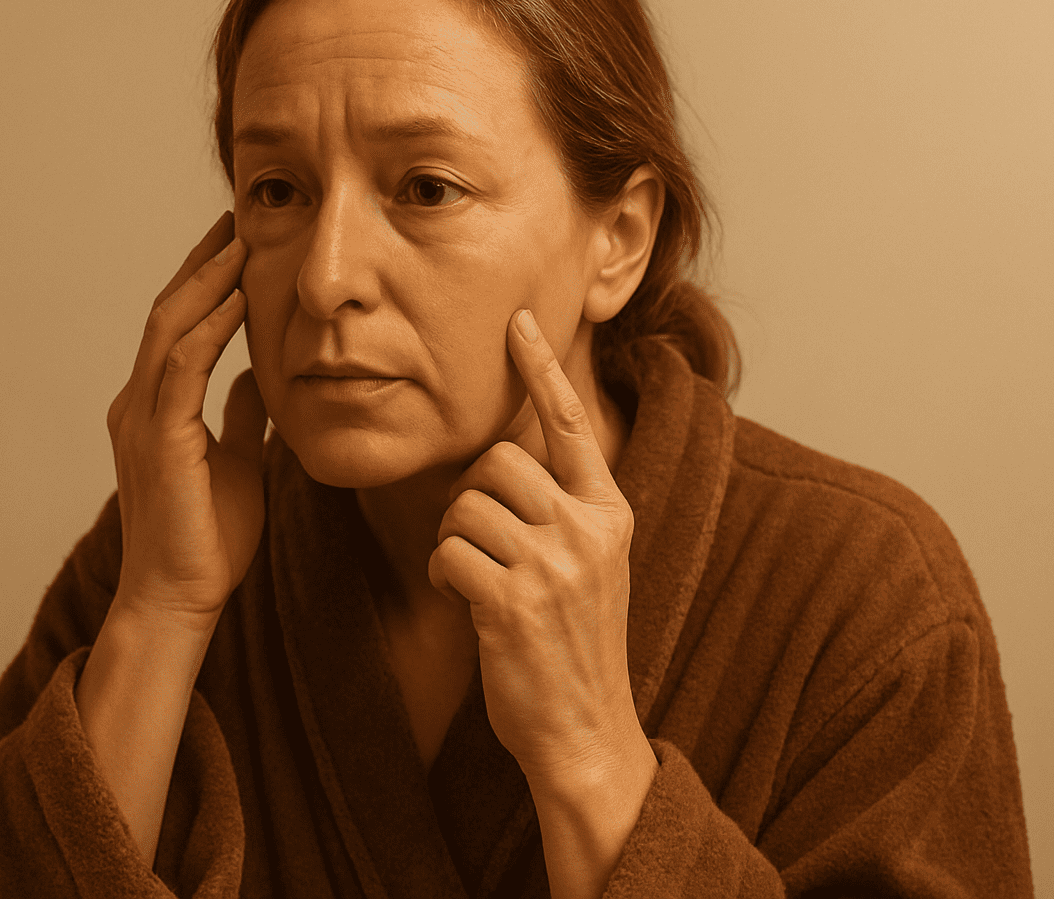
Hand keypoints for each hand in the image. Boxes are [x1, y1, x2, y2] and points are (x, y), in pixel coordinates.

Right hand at [106, 210, 267, 630]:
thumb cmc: (208, 539)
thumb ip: (243, 416)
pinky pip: (181, 367)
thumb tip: (261, 376)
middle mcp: (138, 404)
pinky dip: (208, 328)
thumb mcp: (239, 460)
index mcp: (155, 409)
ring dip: (205, 282)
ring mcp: (141, 419)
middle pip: (167, 314)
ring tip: (238, 242)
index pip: (177, 328)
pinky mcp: (158, 438)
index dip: (205, 283)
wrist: (181, 597)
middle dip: (202, 265)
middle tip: (235, 220)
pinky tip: (237, 300)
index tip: (237, 244)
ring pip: (167, 329)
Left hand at [429, 308, 647, 784]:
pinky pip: (449, 550)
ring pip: (466, 504)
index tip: (517, 322)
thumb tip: (502, 460)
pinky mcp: (514, 601)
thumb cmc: (574, 646)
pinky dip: (443, 573)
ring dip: (453, 539)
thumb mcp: (589, 566)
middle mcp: (589, 529)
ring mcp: (555, 565)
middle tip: (478, 541)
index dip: (539, 370)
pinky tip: (463, 600)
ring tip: (474, 577)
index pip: (571, 424)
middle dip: (470, 495)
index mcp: (610, 512)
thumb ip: (560, 510)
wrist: (585, 732)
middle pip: (498, 461)